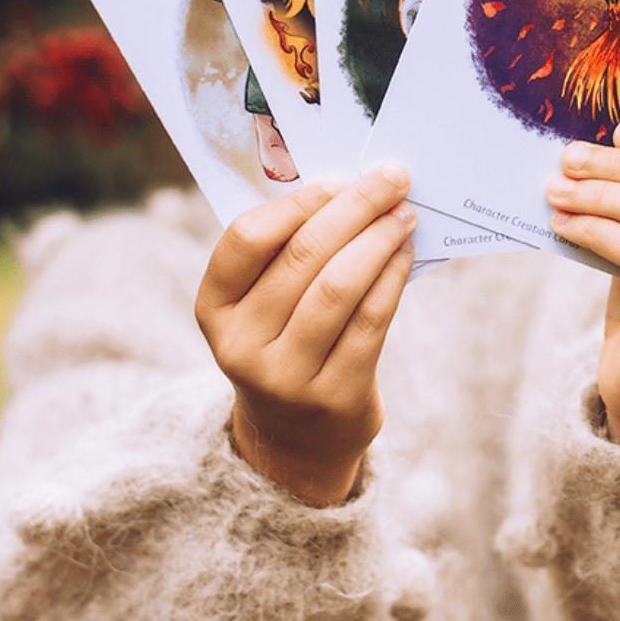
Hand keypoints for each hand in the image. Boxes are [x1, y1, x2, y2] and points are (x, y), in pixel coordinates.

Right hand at [194, 165, 415, 505]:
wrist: (295, 442)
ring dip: (380, 239)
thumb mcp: (263, 307)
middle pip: (303, 255)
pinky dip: (393, 276)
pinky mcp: (334, 396)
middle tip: (392, 179)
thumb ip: (287, 253)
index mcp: (214, 309)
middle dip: (355, 207)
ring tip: (404, 214)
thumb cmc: (286, 344)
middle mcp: (241, 345)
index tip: (340, 178)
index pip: (247, 238)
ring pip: (340, 286)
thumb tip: (352, 187)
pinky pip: (371, 320)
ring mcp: (286, 376)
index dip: (298, 201)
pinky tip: (405, 254)